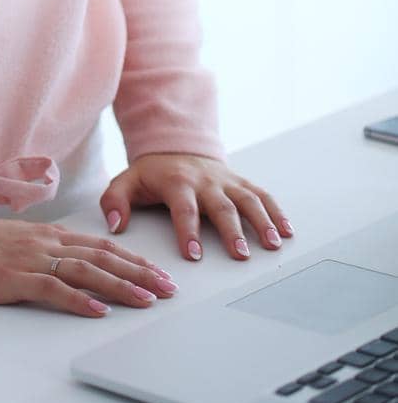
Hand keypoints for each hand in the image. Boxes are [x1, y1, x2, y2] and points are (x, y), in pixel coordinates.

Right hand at [0, 210, 180, 317]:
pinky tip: (99, 311)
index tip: (157, 273)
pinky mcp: (14, 278)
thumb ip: (42, 250)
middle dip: (139, 273)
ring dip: (120, 286)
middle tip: (168, 288)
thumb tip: (66, 263)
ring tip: (147, 300)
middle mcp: (46, 243)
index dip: (132, 260)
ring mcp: (31, 259)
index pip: (100, 246)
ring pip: (87, 271)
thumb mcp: (15, 242)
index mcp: (48, 235)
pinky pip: (54, 289)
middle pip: (103, 257)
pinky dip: (80, 301)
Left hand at [99, 152, 294, 261]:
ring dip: (262, 221)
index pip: (183, 208)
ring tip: (272, 244)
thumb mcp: (127, 182)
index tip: (193, 254)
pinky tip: (287, 231)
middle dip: (231, 230)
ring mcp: (226, 181)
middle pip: (221, 206)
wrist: (176, 147)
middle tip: (239, 255)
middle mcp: (205, 181)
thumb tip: (115, 225)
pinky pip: (262, 195)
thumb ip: (114, 201)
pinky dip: (276, 211)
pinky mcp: (240, 182)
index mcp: (177, 182)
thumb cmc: (152, 174)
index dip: (187, 231)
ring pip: (247, 199)